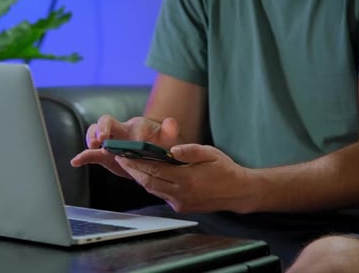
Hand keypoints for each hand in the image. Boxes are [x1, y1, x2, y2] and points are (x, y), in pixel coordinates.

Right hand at [70, 115, 179, 178]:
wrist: (153, 157)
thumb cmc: (159, 145)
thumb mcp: (167, 139)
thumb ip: (170, 131)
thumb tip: (171, 122)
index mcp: (135, 126)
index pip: (130, 123)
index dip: (129, 132)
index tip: (132, 142)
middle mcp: (119, 131)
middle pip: (105, 121)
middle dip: (103, 128)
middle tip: (103, 139)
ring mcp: (110, 142)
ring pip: (95, 132)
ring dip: (91, 137)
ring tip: (93, 146)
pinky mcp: (104, 155)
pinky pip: (90, 154)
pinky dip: (83, 157)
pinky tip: (76, 162)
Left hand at [114, 144, 259, 213]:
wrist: (237, 192)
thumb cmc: (224, 169)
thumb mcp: (210, 153)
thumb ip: (190, 151)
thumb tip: (171, 150)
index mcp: (187, 179)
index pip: (154, 170)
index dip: (136, 163)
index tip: (124, 155)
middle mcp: (181, 194)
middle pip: (149, 182)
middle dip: (133, 171)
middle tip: (121, 160)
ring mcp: (180, 203)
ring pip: (154, 190)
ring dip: (141, 179)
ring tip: (131, 166)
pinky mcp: (181, 208)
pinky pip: (162, 195)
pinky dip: (153, 185)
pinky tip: (149, 175)